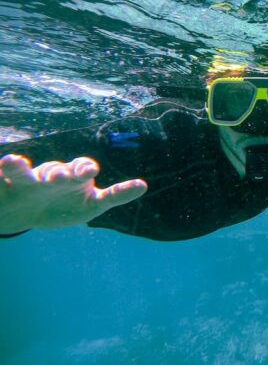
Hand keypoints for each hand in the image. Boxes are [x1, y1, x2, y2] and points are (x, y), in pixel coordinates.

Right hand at [0, 154, 146, 233]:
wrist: (28, 215)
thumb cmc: (65, 207)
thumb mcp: (92, 205)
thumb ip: (115, 195)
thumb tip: (144, 185)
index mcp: (73, 176)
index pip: (81, 167)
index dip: (85, 168)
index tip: (89, 172)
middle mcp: (49, 175)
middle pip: (54, 170)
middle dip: (56, 174)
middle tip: (56, 179)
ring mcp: (25, 181)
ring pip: (22, 171)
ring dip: (17, 166)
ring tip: (13, 161)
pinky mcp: (3, 189)